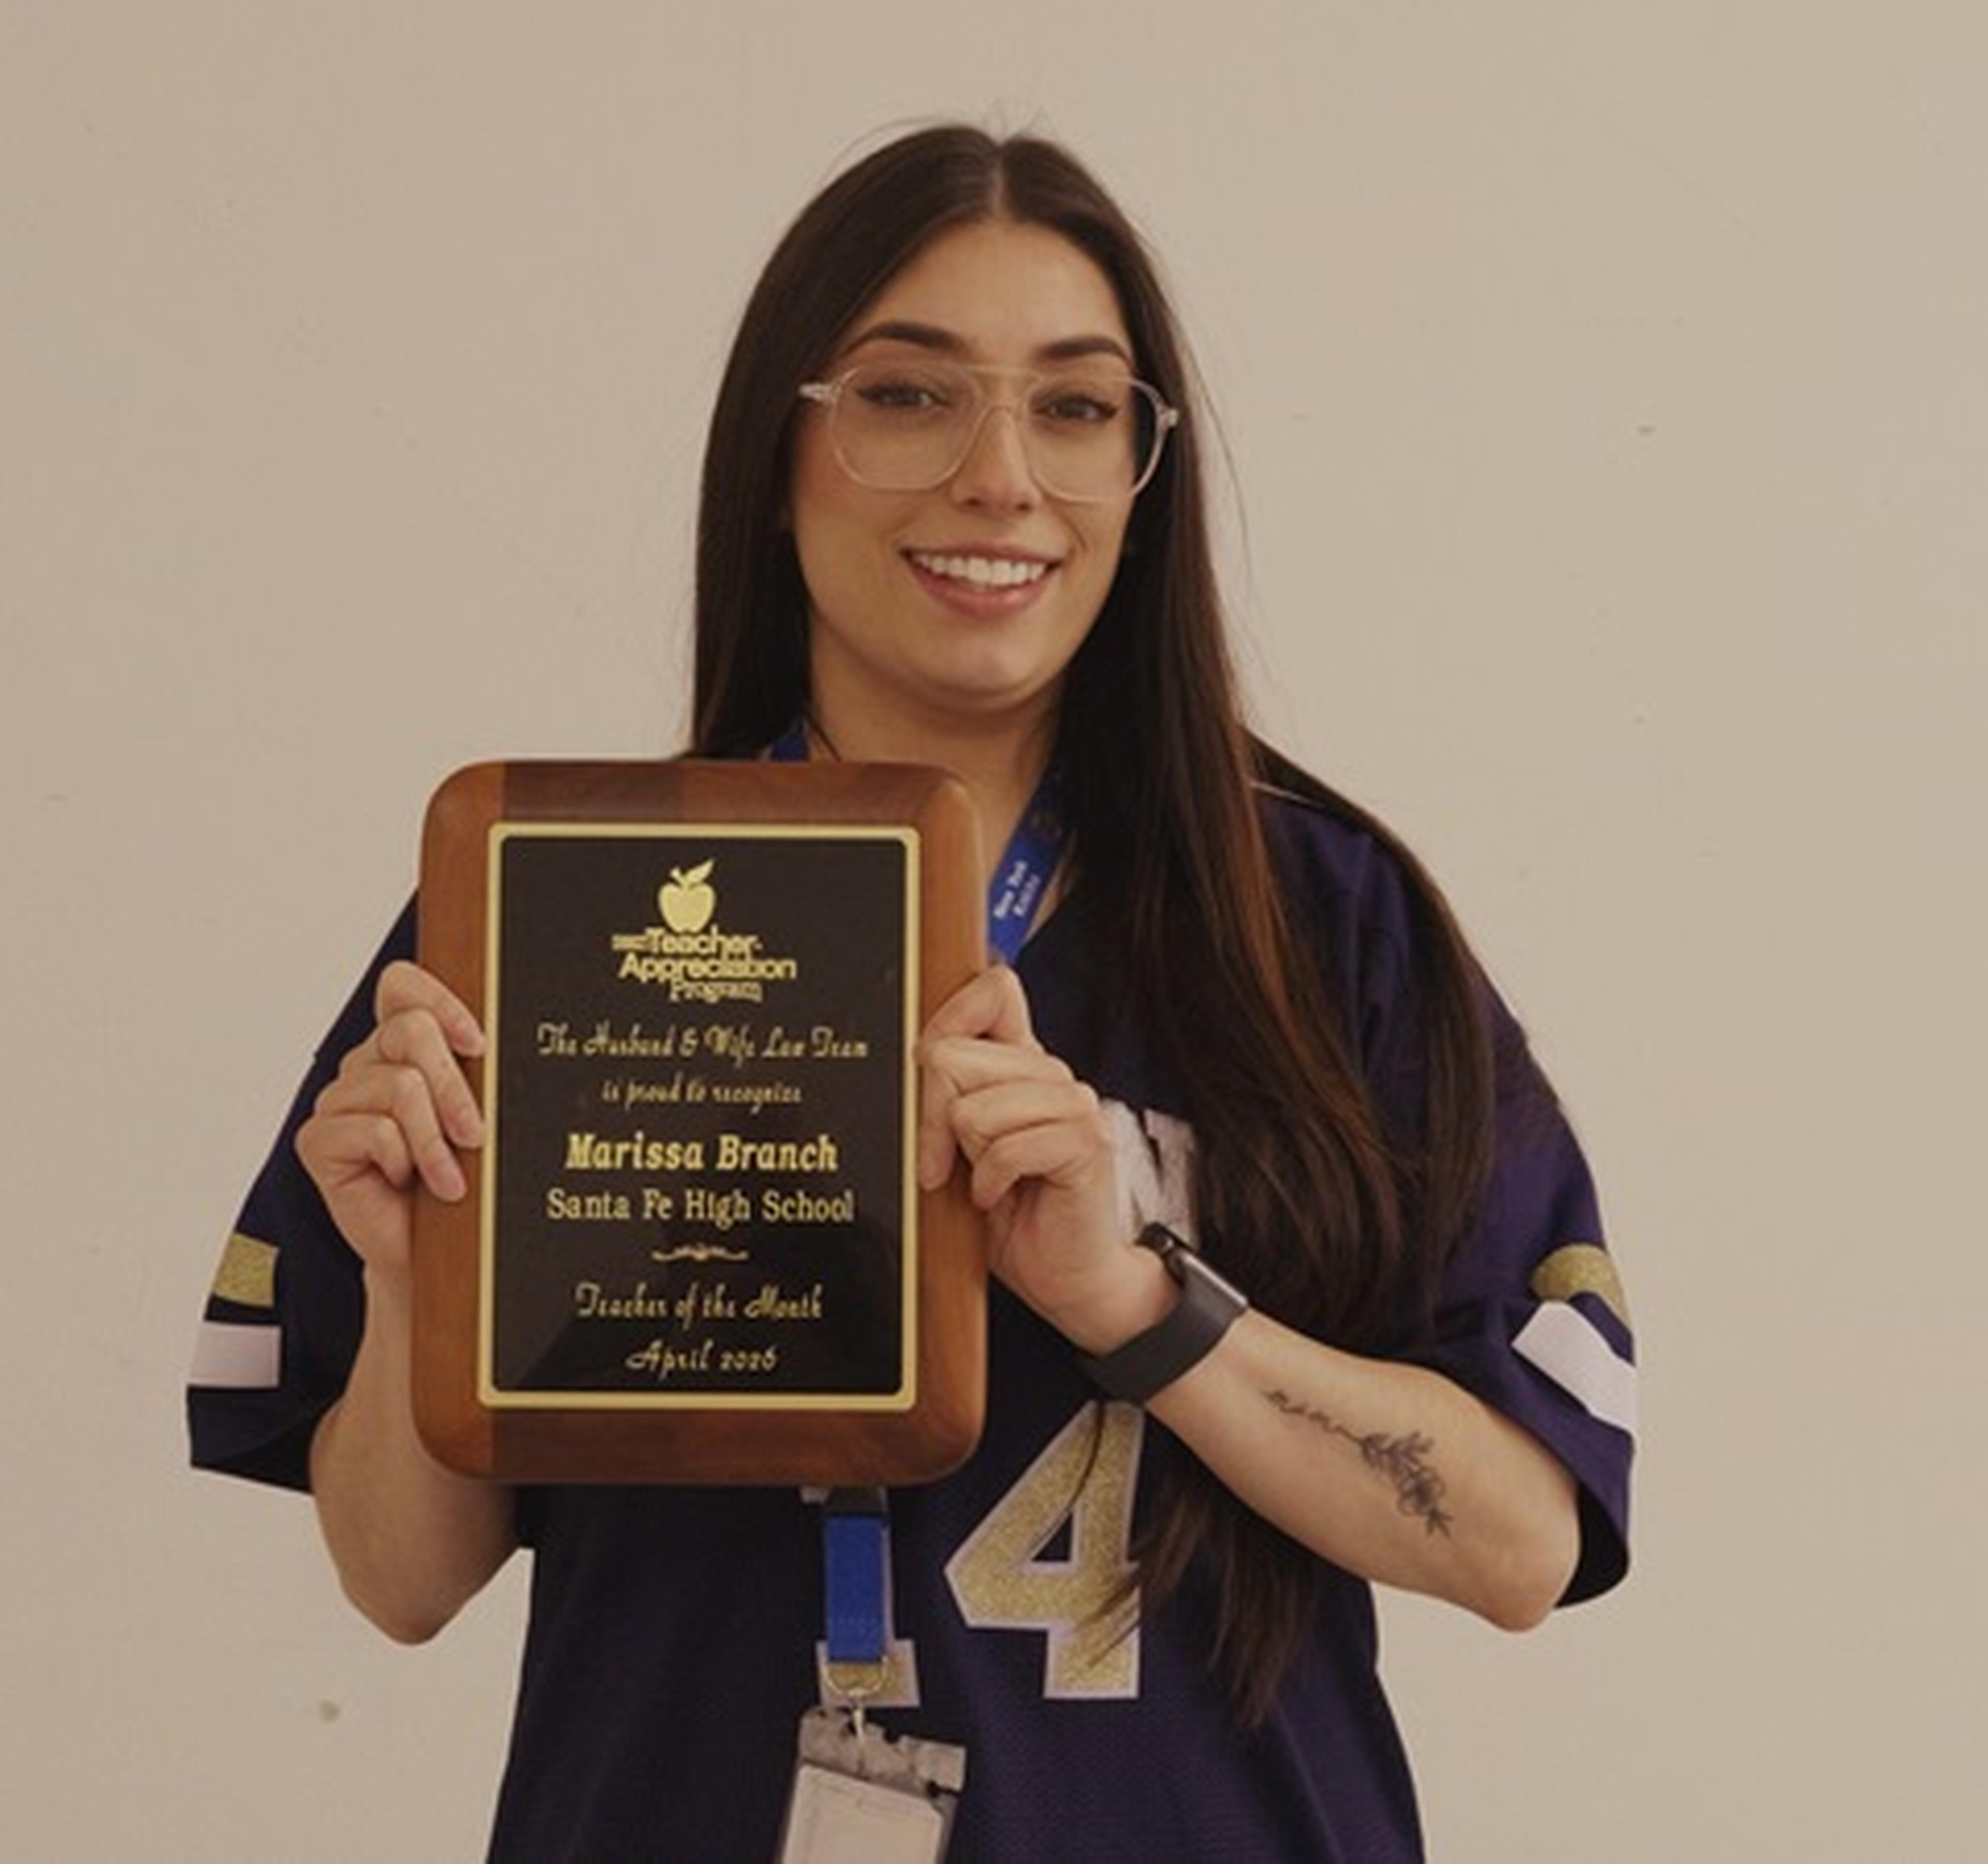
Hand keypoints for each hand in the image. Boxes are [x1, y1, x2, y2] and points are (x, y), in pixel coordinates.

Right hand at [294, 960, 484, 1279]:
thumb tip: (492, 1044)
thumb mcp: (471, 1116)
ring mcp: (337, 1100)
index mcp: (399, 1046)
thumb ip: (472, 1072)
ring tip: (446, 1179)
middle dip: (455, 1087)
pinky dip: (405, 1161)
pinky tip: (403, 1184)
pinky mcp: (318, 1139)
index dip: (440, 1001)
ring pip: (400, 1085)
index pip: (402, 986)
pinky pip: (375, 1129)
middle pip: (411, 1030)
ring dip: (435, 1140)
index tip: (478, 1045)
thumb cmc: (453, 1178)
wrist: (426, 1249)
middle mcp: (363, 1064)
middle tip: (475, 1136)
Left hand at [917, 967, 1165, 1349]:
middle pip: (951, 1057)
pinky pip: (1005, 1148)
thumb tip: (919, 1052)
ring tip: (986, 1183)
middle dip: (932, 1120)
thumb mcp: (963, 1145)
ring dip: (967, 1158)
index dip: (947, 1023)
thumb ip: (949, 1095)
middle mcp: (1051, 1073)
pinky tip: (1001, 1199)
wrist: (1067, 1276)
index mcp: (1022, 1063)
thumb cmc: (1011, 1214)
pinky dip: (990, 1184)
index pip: (993, 990)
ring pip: (974, 1109)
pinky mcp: (1085, 1144)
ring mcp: (1074, 1104)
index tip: (930, 1078)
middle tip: (944, 1164)